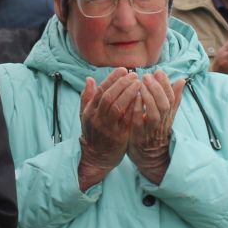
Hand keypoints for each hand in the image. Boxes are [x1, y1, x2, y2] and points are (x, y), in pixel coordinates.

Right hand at [79, 68, 142, 188]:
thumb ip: (87, 97)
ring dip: (129, 93)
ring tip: (139, 83)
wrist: (97, 157)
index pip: (101, 91)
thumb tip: (89, 79)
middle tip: (134, 75)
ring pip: (118, 107)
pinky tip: (142, 99)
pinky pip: (127, 119)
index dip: (112, 78)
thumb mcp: (86, 116)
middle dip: (122, 84)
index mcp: (90, 112)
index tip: (123, 69)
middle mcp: (97, 119)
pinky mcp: (119, 136)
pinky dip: (134, 107)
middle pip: (109, 97)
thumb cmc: (94, 133)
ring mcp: (108, 128)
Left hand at [127, 72, 186, 184]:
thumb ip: (173, 99)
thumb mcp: (166, 116)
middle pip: (164, 104)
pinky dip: (138, 110)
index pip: (171, 98)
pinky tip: (133, 98)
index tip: (158, 72)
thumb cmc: (156, 132)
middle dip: (157, 88)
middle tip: (147, 76)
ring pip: (154, 113)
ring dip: (148, 97)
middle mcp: (161, 123)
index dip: (166, 84)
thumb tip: (182, 80)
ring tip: (140, 84)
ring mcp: (150, 131)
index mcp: (168, 116)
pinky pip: (139, 123)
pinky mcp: (139, 137)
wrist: (149, 158)